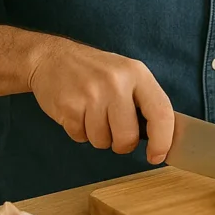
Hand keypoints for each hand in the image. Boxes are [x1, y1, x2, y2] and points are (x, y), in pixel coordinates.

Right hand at [27, 37, 174, 163]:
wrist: (51, 58)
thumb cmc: (94, 71)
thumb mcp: (126, 74)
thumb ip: (144, 101)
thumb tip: (163, 137)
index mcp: (137, 73)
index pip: (161, 113)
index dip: (163, 141)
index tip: (157, 156)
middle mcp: (116, 82)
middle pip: (128, 137)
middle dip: (121, 144)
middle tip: (114, 130)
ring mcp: (91, 94)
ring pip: (102, 142)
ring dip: (98, 136)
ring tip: (91, 113)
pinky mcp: (69, 106)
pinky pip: (81, 138)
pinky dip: (80, 132)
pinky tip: (77, 112)